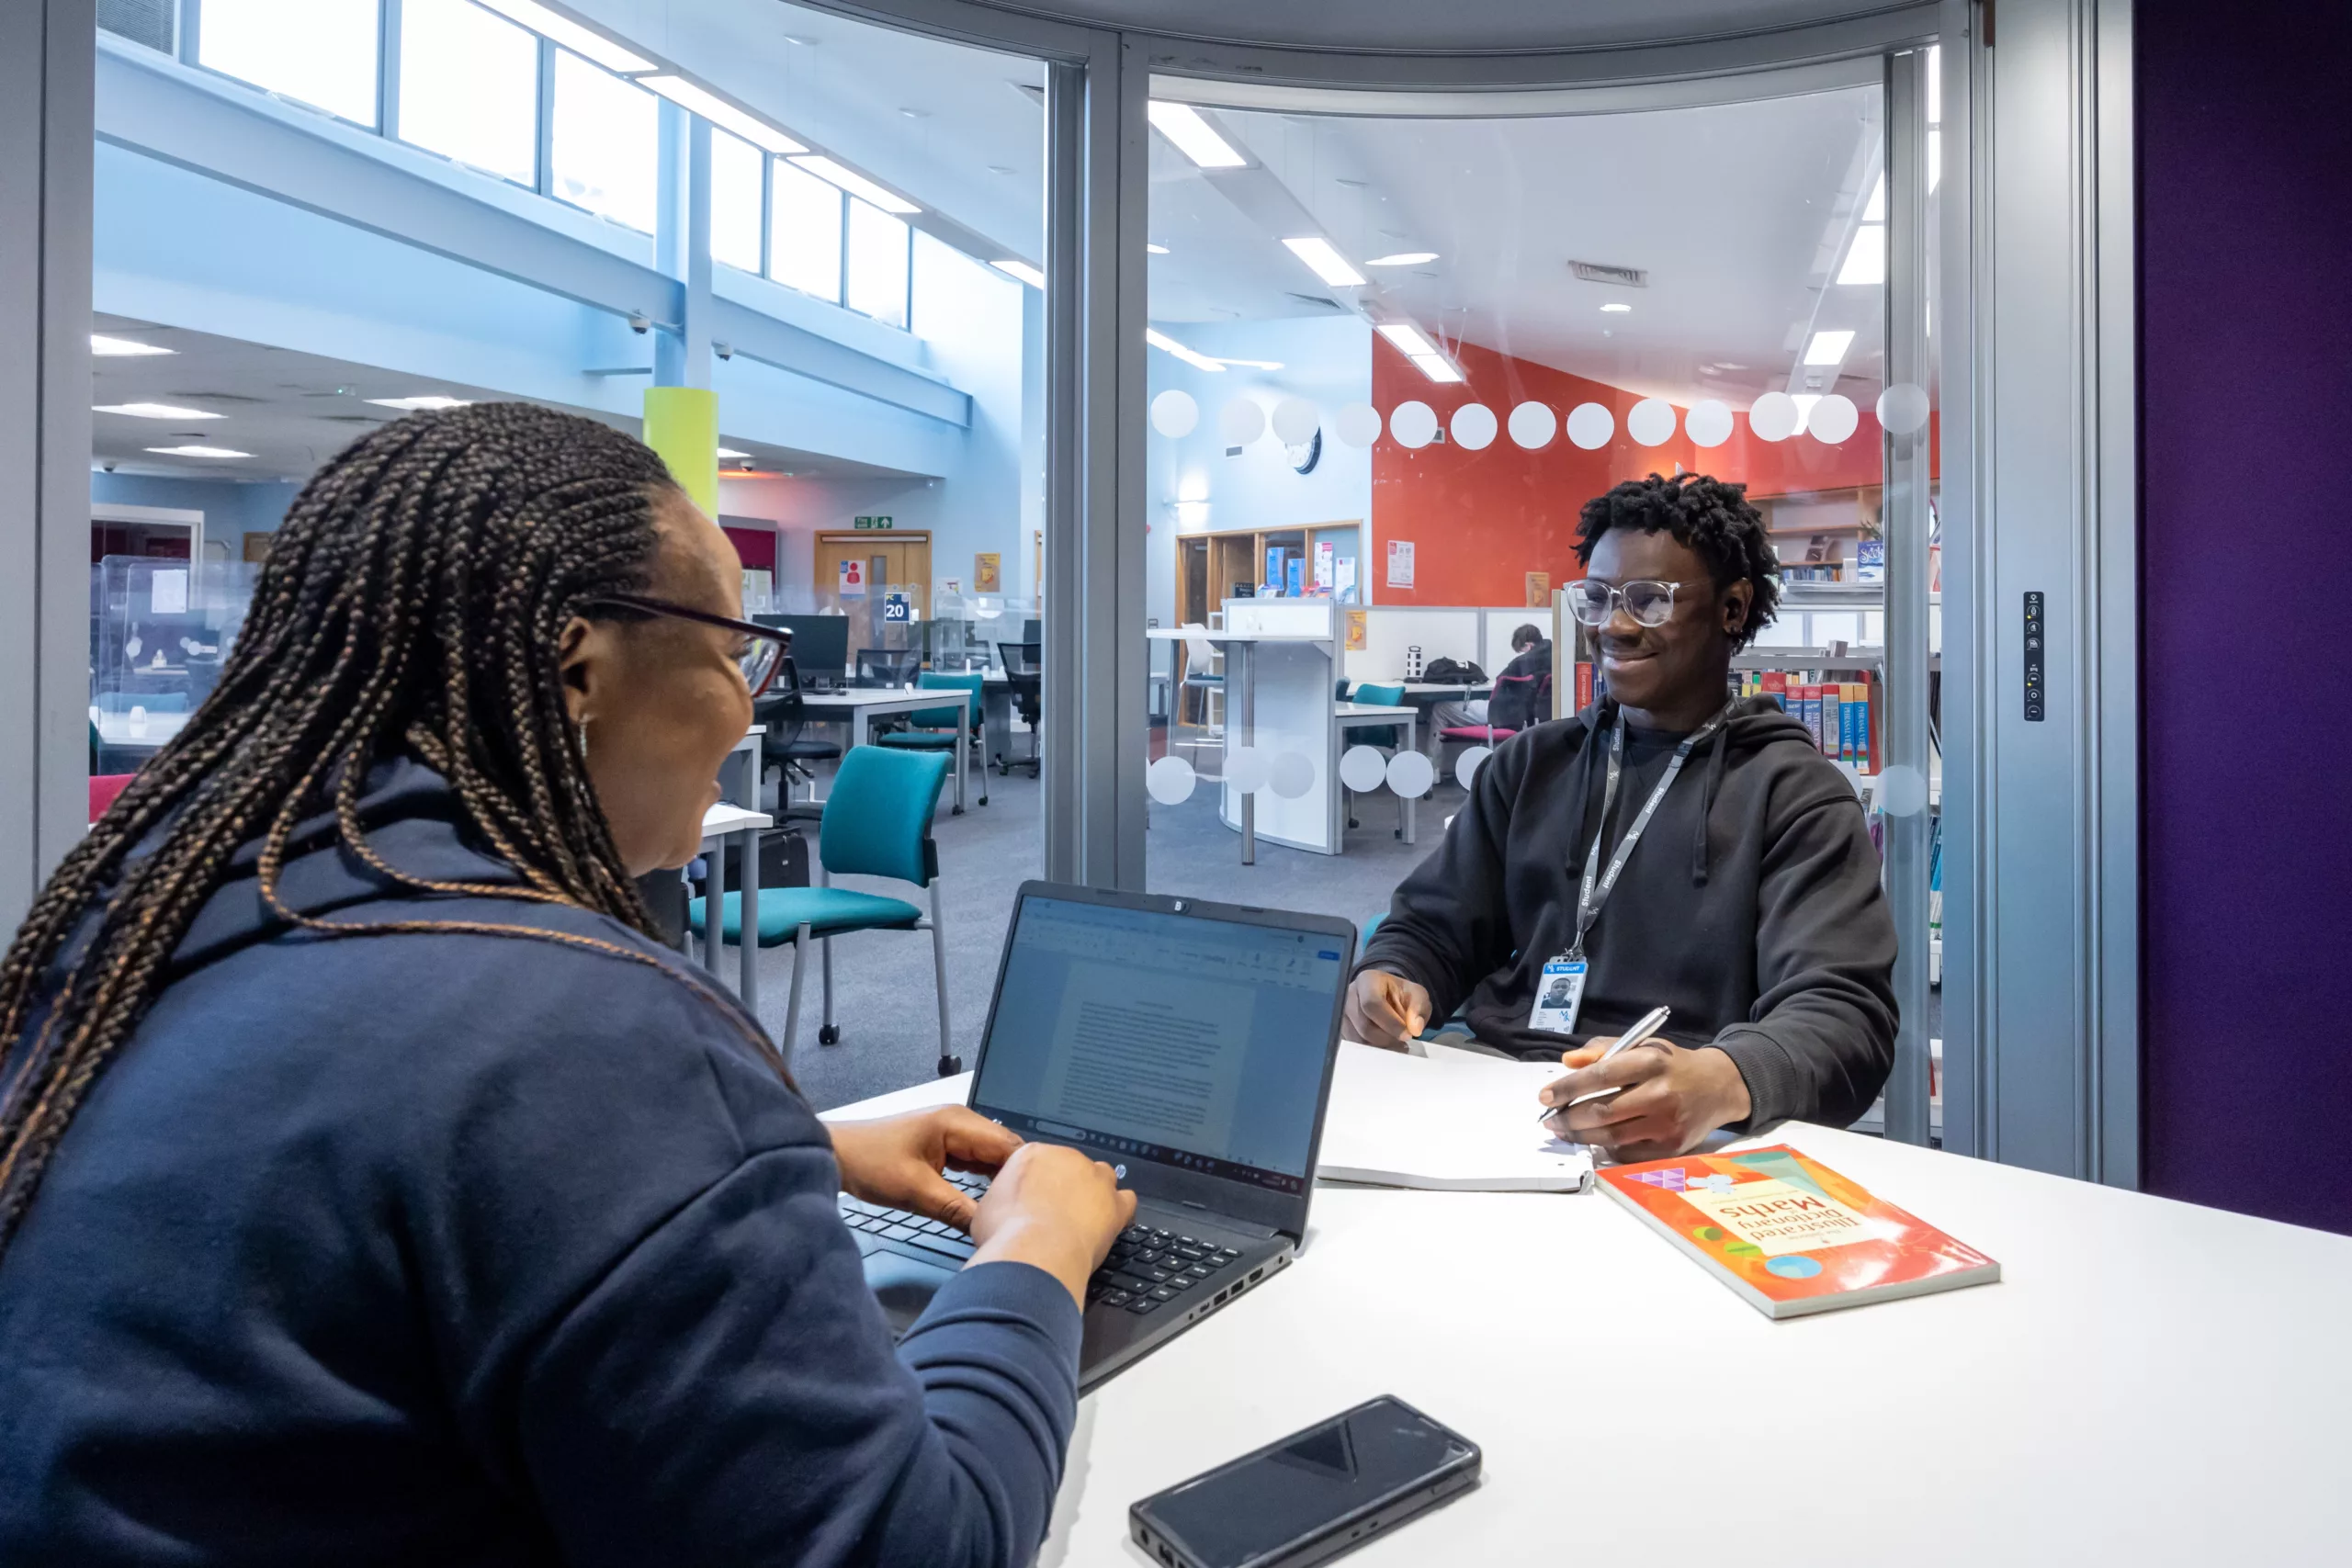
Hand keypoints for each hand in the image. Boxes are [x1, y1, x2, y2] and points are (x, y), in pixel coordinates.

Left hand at [829, 1107, 1022, 1232]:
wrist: (834, 1155)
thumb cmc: (871, 1164)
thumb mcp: (916, 1192)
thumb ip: (957, 1209)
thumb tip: (991, 1230)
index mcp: (958, 1122)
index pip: (1008, 1145)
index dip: (1026, 1173)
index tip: (1038, 1202)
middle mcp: (961, 1122)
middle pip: (1003, 1150)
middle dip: (1016, 1178)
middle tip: (1030, 1211)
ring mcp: (953, 1133)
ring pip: (990, 1157)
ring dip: (1000, 1181)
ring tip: (1016, 1209)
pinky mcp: (944, 1146)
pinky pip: (974, 1162)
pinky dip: (983, 1180)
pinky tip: (992, 1201)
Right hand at [968, 1143, 1138, 1308]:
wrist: (1034, 1250)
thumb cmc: (1006, 1231)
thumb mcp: (986, 1208)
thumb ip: (1001, 1198)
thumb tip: (1001, 1207)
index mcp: (1033, 1154)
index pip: (1041, 1160)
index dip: (1040, 1181)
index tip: (1036, 1198)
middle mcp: (1067, 1158)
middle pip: (1073, 1167)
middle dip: (1068, 1186)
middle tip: (1056, 1213)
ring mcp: (1095, 1179)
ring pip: (1103, 1177)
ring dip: (1096, 1193)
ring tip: (1085, 1218)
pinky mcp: (1116, 1203)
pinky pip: (1127, 1200)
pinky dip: (1121, 1211)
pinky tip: (1112, 1224)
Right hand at [1343, 969, 1432, 1051]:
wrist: (1387, 997)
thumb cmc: (1401, 995)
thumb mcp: (1417, 995)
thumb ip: (1419, 1008)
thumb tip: (1414, 1029)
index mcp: (1367, 980)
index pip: (1372, 1003)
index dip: (1390, 1023)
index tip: (1407, 1035)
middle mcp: (1348, 995)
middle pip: (1364, 1025)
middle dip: (1387, 1038)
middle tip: (1403, 1041)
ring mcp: (1342, 1013)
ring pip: (1359, 1039)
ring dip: (1381, 1046)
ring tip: (1396, 1043)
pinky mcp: (1341, 1029)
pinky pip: (1355, 1045)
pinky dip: (1372, 1049)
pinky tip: (1385, 1045)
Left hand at [1535, 1039, 1753, 1161]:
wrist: (1719, 1087)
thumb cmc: (1672, 1064)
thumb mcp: (1642, 1045)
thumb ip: (1603, 1050)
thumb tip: (1568, 1062)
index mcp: (1651, 1061)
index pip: (1601, 1075)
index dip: (1568, 1088)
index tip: (1544, 1096)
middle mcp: (1661, 1093)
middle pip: (1603, 1111)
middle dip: (1568, 1118)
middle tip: (1549, 1119)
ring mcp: (1668, 1123)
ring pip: (1612, 1136)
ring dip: (1581, 1136)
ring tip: (1564, 1130)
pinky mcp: (1672, 1147)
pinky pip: (1628, 1153)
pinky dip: (1607, 1148)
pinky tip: (1596, 1140)